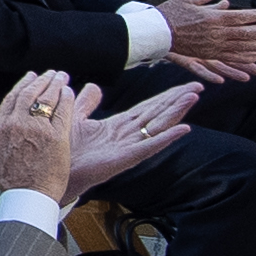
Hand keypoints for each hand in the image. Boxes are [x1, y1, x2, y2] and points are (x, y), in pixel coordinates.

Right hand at [0, 72, 92, 205]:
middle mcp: (18, 124)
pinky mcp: (57, 137)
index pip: (12, 97)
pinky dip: (66, 99)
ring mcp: (38, 129)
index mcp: (1, 127)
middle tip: (51, 73)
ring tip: (61, 77)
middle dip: (42, 80)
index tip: (31, 77)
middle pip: (31, 93)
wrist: (28, 195)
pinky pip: (63, 111)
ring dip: (55, 84)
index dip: (23, 84)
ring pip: (47, 99)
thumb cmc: (9, 178)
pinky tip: (68, 92)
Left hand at [65, 87, 203, 197]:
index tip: (185, 85)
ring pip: (158, 126)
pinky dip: (166, 138)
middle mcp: (129, 136)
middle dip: (177, 100)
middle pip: (158, 113)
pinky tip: (183, 129)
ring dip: (177, 111)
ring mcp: (130, 147)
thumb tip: (93, 86)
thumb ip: (87, 102)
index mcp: (120, 126)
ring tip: (193, 97)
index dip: (167, 96)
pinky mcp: (126, 159)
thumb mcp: (77, 118)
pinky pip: (149, 146)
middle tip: (198, 86)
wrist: (56, 170)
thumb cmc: (67, 149)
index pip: (149, 107)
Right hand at [158, 0, 255, 82]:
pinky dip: (244, 57)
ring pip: (244, 47)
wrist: (156, 32)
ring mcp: (214, 46)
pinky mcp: (208, 54)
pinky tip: (255, 58)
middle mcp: (218, 33)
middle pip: (248, 33)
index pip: (244, 17)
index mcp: (215, 17)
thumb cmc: (170, 13)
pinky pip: (231, 57)